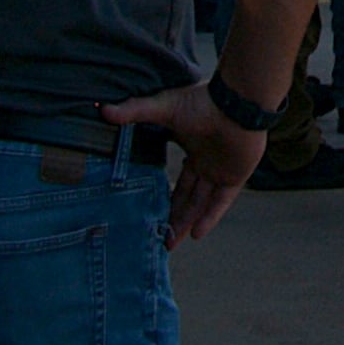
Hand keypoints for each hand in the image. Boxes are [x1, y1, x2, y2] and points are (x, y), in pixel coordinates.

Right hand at [109, 82, 266, 246]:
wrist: (238, 101)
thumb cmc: (204, 101)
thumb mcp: (164, 107)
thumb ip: (136, 111)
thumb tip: (105, 110)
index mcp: (195, 150)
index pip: (180, 182)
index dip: (168, 198)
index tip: (152, 214)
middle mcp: (209, 164)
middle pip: (189, 197)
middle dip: (174, 218)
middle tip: (159, 239)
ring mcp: (223, 171)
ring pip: (202, 203)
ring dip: (187, 222)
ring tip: (171, 244)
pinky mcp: (237, 175)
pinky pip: (221, 201)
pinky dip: (210, 217)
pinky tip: (197, 234)